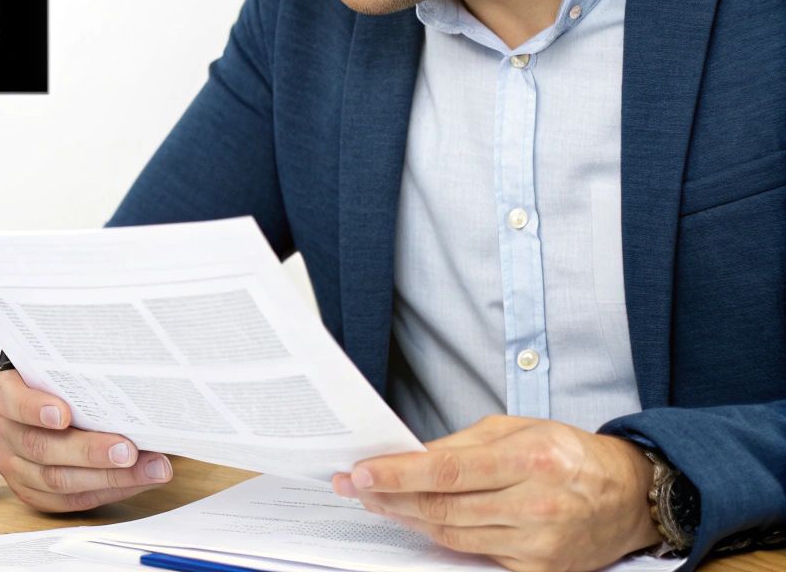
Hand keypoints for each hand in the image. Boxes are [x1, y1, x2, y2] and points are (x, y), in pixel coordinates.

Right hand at [0, 367, 173, 511]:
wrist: (44, 400)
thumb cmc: (57, 382)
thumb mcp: (59, 368)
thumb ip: (78, 374)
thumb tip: (128, 381)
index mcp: (4, 392)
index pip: (13, 401)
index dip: (36, 409)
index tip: (65, 414)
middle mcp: (5, 430)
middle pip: (41, 448)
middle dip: (90, 451)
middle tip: (128, 449)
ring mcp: (14, 465)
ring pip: (57, 481)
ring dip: (109, 476)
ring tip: (148, 468)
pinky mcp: (32, 492)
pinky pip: (70, 500)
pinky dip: (108, 491)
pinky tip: (136, 481)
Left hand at [332, 414, 660, 571]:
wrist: (629, 496)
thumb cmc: (569, 455)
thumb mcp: (520, 429)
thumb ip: (463, 443)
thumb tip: (411, 456)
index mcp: (531, 460)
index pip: (448, 470)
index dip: (399, 474)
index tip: (363, 471)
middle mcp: (535, 505)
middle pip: (442, 507)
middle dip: (390, 497)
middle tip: (355, 486)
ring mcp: (539, 544)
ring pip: (452, 534)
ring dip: (408, 518)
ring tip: (378, 501)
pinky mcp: (540, 570)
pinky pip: (476, 556)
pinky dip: (442, 539)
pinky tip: (419, 523)